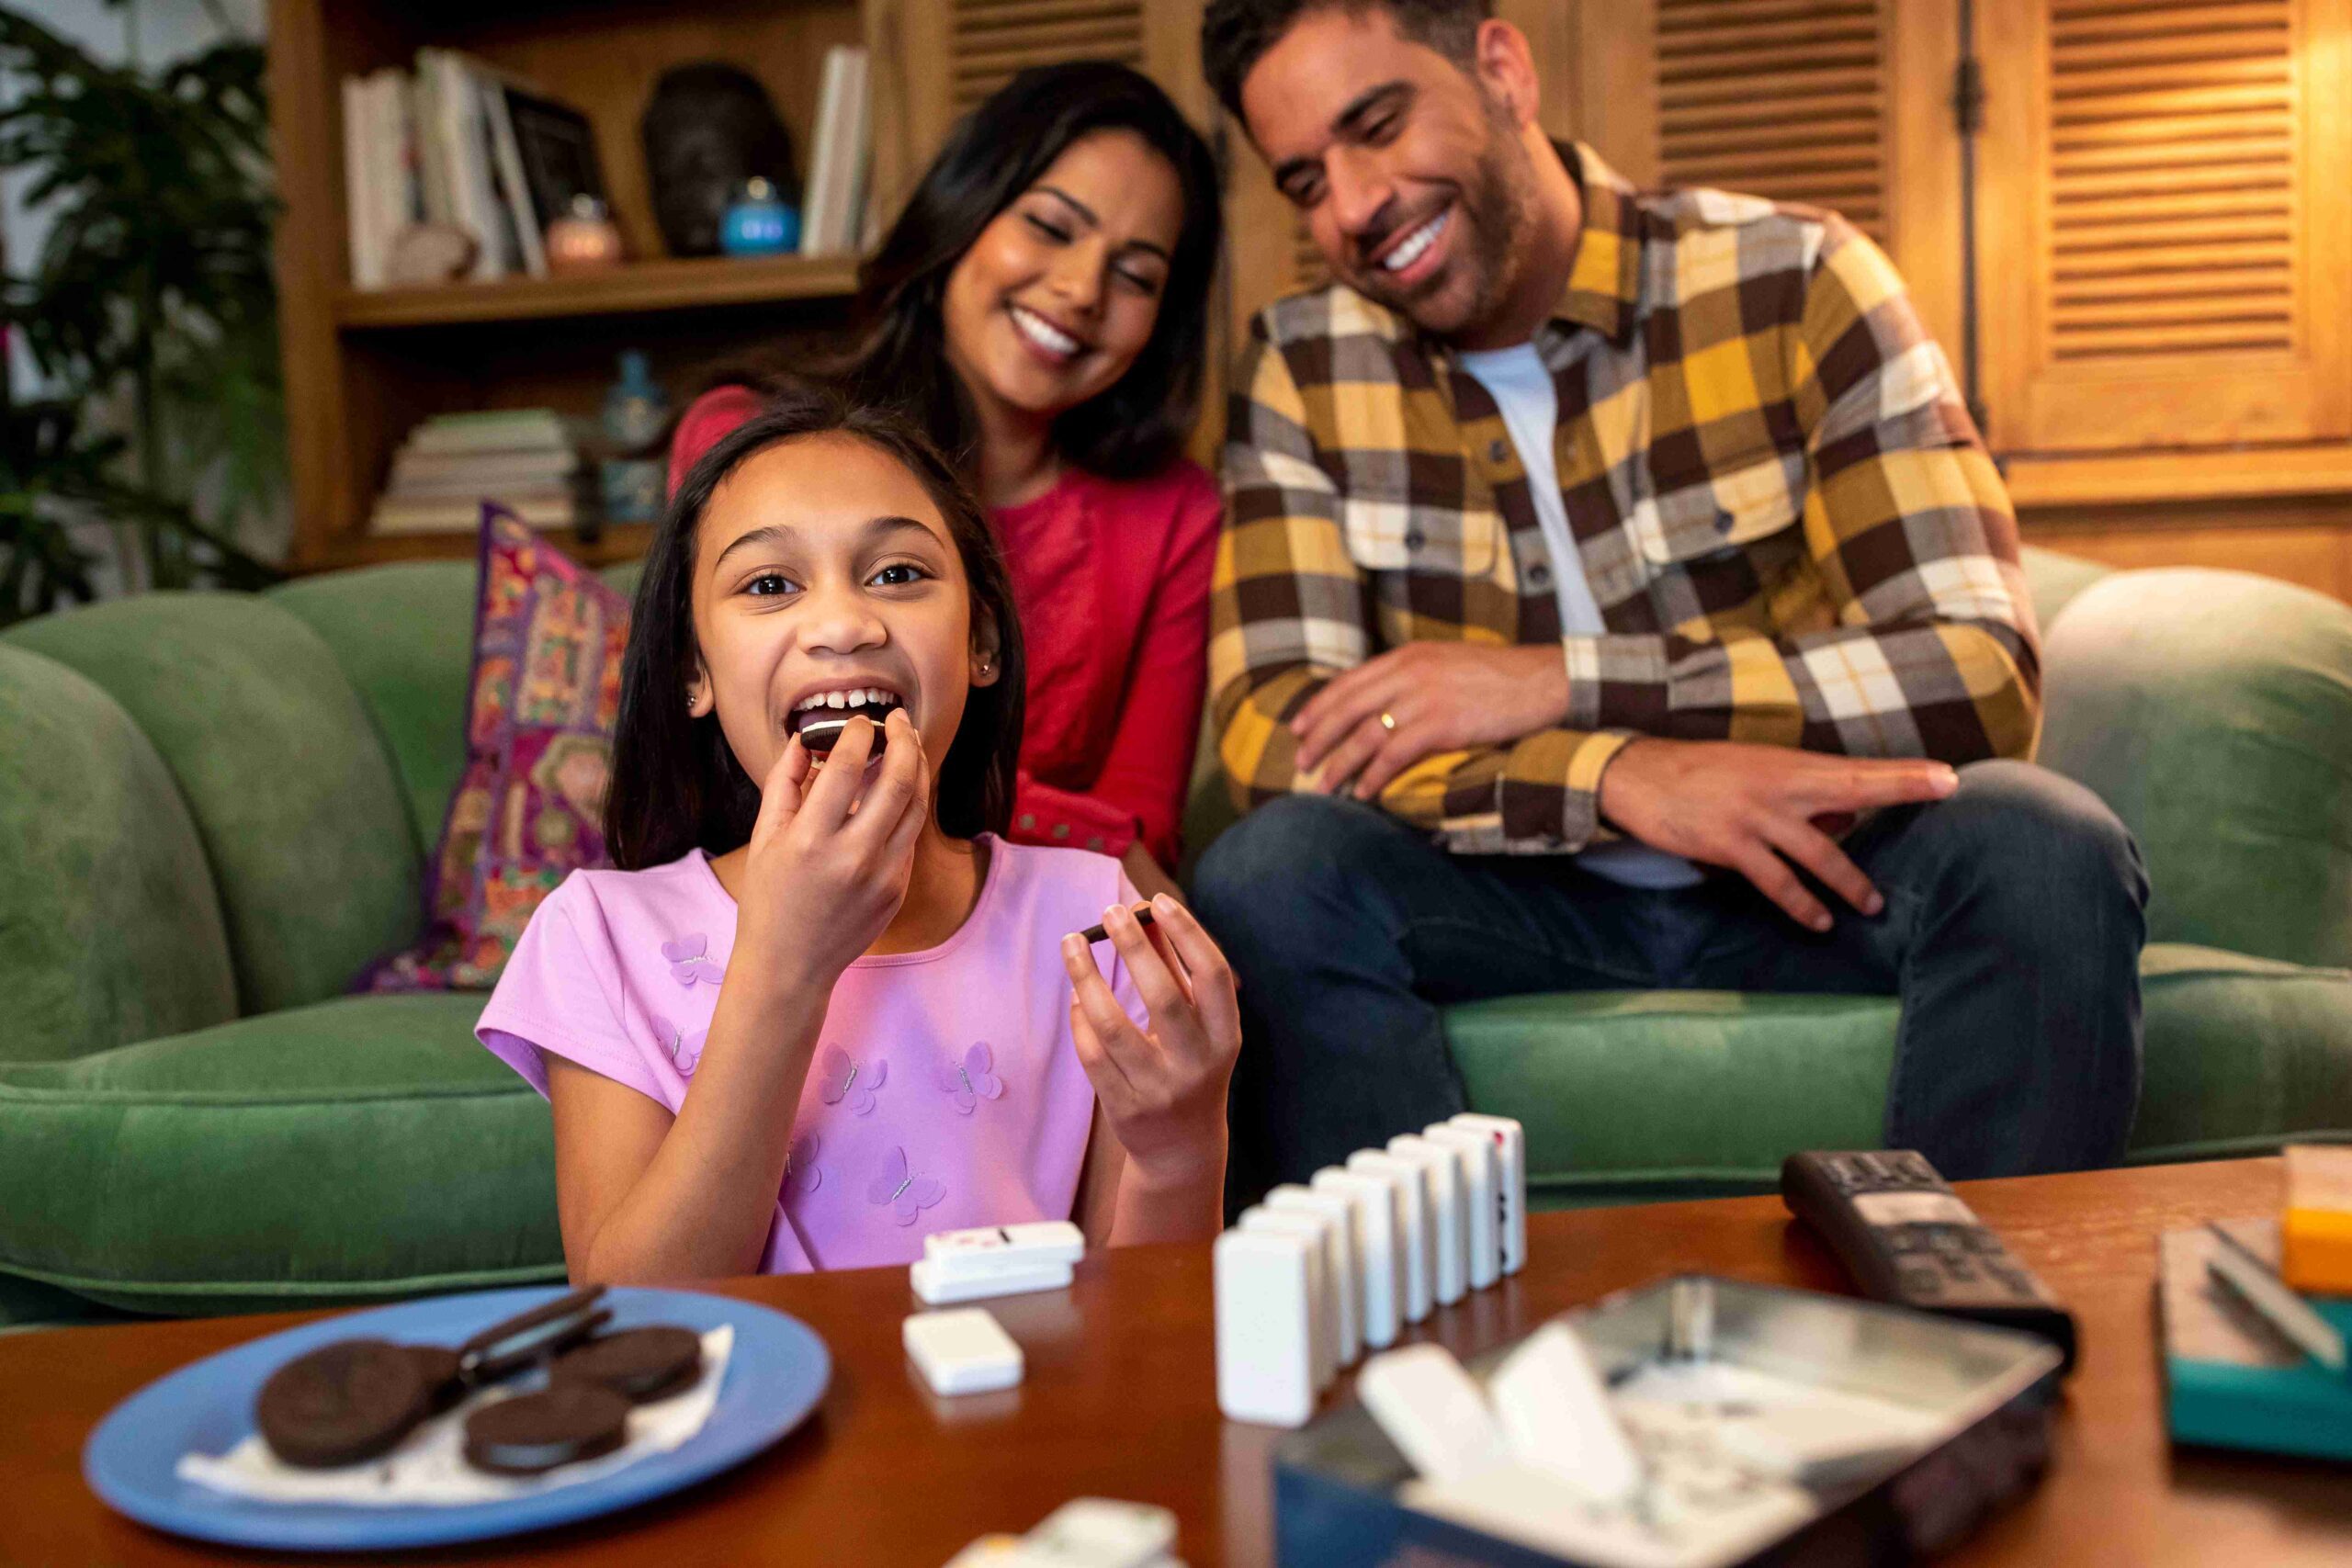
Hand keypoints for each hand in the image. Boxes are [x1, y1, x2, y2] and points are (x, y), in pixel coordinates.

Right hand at [736, 709, 930, 987]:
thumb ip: (784, 783)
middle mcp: (852, 856)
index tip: (861, 720)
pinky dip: (910, 804)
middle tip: (900, 719)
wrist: (790, 965)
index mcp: (810, 840)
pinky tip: (901, 787)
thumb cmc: (769, 899)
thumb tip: (803, 740)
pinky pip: (911, 835)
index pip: (846, 766)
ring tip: (909, 744)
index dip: (859, 733)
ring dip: (918, 767)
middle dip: (904, 739)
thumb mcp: (764, 838)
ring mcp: (882, 875)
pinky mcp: (897, 889)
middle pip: (898, 779)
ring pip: (917, 805)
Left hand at [1060, 895, 1241, 1191]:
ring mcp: (1159, 1089)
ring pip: (1114, 1026)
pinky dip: (1080, 1019)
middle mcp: (1197, 1063)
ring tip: (1072, 942)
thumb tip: (1147, 911)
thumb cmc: (1189, 1064)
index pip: (1212, 975)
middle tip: (1109, 911)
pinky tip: (1076, 995)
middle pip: (1162, 996)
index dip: (1186, 934)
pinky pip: (1093, 1054)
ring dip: (1088, 978)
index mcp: (1225, 1036)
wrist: (1182, 1147)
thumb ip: (1174, 968)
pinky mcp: (1124, 1107)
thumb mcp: (1196, 1023)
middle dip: (1133, 947)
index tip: (1156, 901)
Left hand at [1290, 643, 1568, 800]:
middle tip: (1300, 763)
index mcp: (1408, 655)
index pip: (1348, 682)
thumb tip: (1385, 701)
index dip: (1319, 707)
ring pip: (1364, 734)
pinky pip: (1394, 754)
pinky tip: (1364, 792)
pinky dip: (1374, 776)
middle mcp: (1409, 672)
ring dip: (1339, 764)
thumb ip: (1413, 676)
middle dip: (1318, 738)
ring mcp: (1424, 698)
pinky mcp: (1442, 724)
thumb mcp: (1448, 663)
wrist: (1543, 681)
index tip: (1298, 727)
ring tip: (1324, 786)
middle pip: (1347, 708)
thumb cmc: (1500, 677)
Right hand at [1598, 738, 1958, 930]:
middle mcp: (1779, 785)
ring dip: (1851, 880)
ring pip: (1819, 850)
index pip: (1856, 769)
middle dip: (1901, 789)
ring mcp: (1755, 815)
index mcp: (1787, 765)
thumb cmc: (1697, 772)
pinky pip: (1775, 881)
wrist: (1635, 773)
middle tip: (1946, 789)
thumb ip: (1801, 795)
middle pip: (1853, 789)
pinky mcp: (1730, 843)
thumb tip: (1845, 822)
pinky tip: (1820, 920)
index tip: (1946, 774)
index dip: (1903, 773)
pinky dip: (1801, 903)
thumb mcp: (1754, 772)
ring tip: (1873, 905)